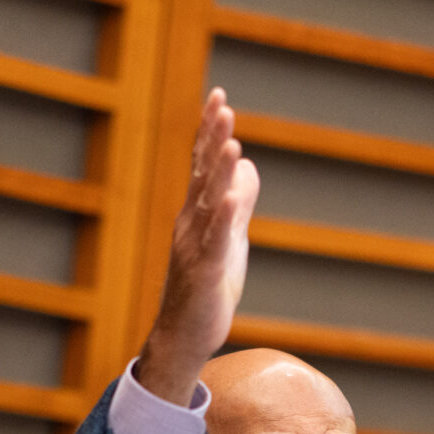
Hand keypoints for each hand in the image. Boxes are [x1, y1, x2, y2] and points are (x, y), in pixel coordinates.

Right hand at [135, 88, 257, 405]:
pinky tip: (228, 200)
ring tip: (231, 142)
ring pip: (206, 204)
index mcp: (197, 214)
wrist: (185, 336)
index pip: (203, 165)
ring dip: (218, 173)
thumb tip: (247, 164)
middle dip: (213, 140)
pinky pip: (212, 244)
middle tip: (222, 105)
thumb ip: (237, 202)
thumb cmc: (207, 287)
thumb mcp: (230, 238)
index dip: (211, 132)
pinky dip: (220, 221)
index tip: (218, 97)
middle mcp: (190, 224)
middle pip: (203, 175)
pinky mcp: (202, 274)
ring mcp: (193, 248)